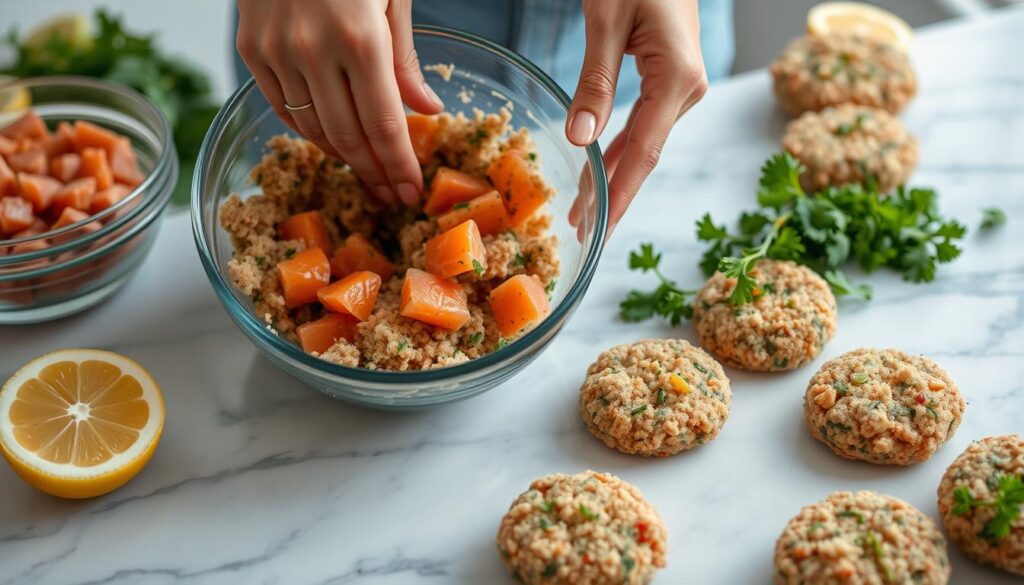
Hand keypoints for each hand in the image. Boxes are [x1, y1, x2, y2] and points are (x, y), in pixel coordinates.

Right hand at [236, 0, 443, 204]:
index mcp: (360, 37)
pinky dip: (309, 131)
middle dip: (375, 174)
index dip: (398, 166)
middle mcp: (314, 50)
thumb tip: (426, 111)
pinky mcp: (251, 49)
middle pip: (348, 137)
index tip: (410, 192)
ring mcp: (276, 52)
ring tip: (367, 174)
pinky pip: (283, 109)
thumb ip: (406, 59)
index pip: (383, 125)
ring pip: (312, 129)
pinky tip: (332, 141)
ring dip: (343, 158)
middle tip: (391, 197)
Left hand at [567, 0, 707, 232]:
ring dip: (614, 174)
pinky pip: (645, 123)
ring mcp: (683, 84)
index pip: (644, 152)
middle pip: (645, 154)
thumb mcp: (606, 20)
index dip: (619, 194)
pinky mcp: (672, 76)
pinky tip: (603, 168)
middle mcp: (687, 87)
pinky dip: (622, 148)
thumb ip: (595, 81)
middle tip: (579, 227)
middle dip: (611, 193)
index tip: (599, 227)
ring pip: (645, 142)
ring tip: (585, 208)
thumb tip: (580, 138)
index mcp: (676, 78)